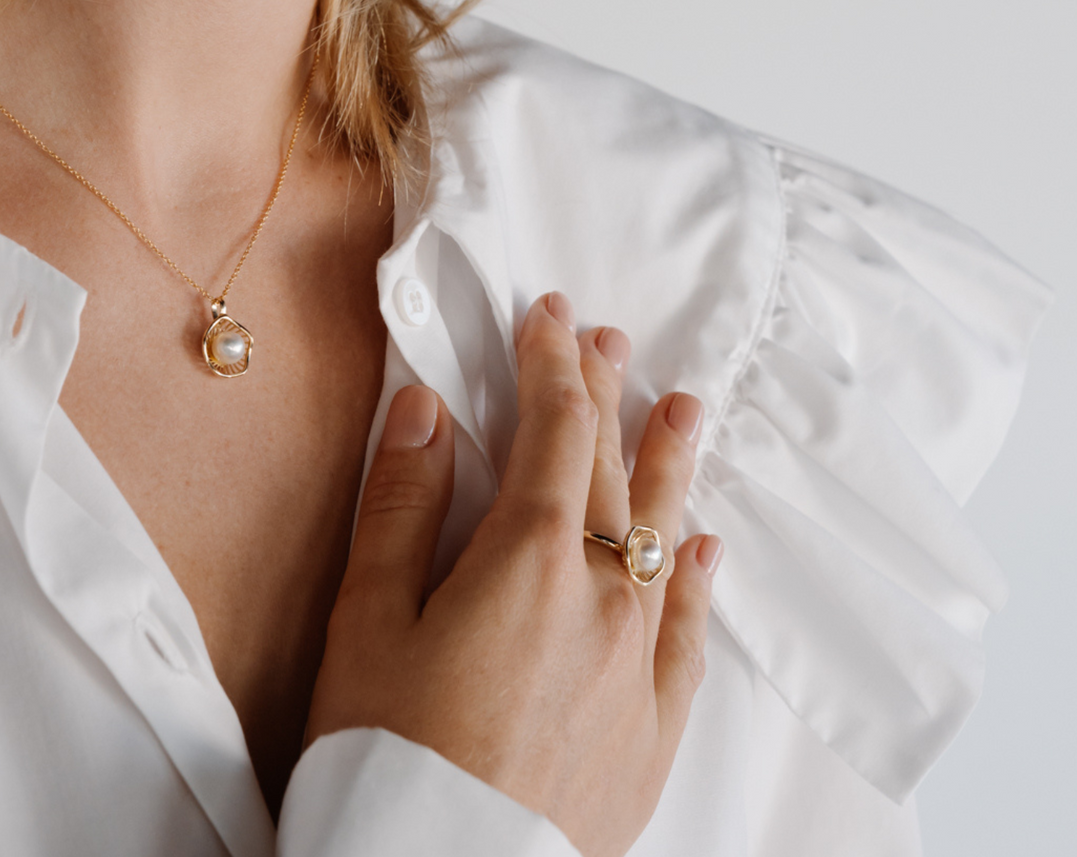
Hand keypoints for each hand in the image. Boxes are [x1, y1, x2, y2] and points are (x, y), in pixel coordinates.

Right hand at [305, 292, 721, 855]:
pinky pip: (690, 633)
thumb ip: (401, 508)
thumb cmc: (389, 756)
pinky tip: (709, 551)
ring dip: (671, 467)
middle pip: (614, 473)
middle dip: (606, 398)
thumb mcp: (367, 621)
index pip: (554, 433)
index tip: (551, 318)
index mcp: (525, 562)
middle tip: (609, 344)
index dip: (553, 365)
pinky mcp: (653, 728)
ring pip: (666, 540)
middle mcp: (600, 601)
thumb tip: (423, 412)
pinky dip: (699, 581)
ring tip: (684, 411)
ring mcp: (637, 665)